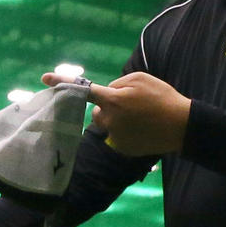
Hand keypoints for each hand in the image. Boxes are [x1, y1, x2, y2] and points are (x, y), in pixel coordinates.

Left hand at [43, 71, 189, 154]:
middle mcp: (110, 119)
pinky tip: (142, 131)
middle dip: (108, 108)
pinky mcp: (121, 148)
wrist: (182, 125)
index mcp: (114, 99)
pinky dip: (125, 133)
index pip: (83, 89)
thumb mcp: (142, 79)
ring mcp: (115, 135)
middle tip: (130, 106)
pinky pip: (116, 137)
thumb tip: (108, 92)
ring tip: (138, 119)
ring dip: (115, 120)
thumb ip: (119, 83)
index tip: (44, 78)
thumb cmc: (163, 98)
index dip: (63, 82)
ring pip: (106, 124)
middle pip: (97, 111)